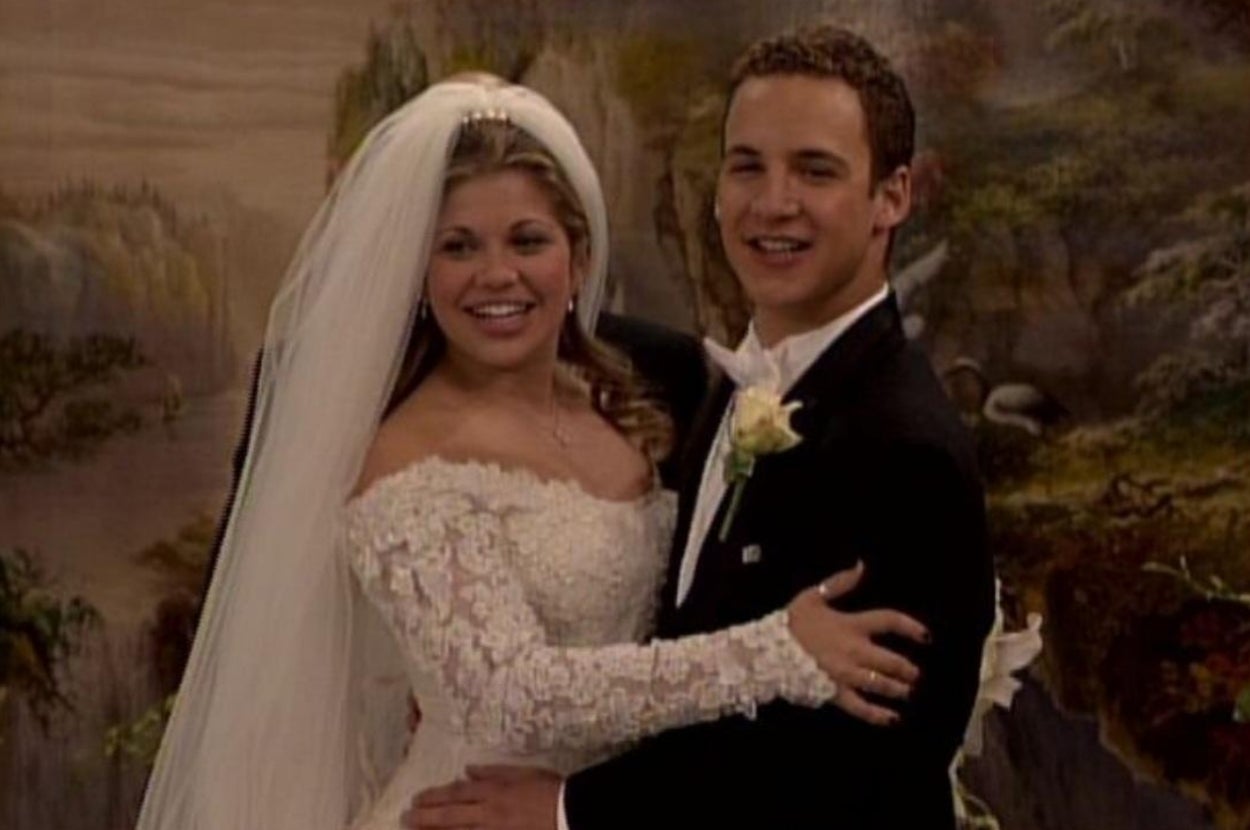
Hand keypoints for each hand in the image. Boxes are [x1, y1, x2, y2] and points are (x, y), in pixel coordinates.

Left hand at [405, 765, 561, 829]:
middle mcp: (489, 813)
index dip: (434, 797)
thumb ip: (494, 771)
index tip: (416, 799)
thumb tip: (468, 769)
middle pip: (451, 816)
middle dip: (425, 818)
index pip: (457, 793)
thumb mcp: (523, 773)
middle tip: (405, 818)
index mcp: (494, 791)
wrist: (571, 813)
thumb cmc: (551, 791)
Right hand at [787, 561, 928, 725]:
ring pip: (882, 684)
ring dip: (899, 689)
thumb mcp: (813, 596)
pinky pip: (862, 707)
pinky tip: (892, 719)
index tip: (925, 637)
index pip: (889, 621)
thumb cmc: (791, 623)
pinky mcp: (836, 693)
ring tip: (908, 692)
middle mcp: (855, 651)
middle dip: (908, 669)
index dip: (910, 627)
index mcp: (852, 625)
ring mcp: (847, 675)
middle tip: (916, 674)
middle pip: (892, 660)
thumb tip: (862, 565)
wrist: (768, 651)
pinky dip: (879, 715)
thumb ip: (840, 582)